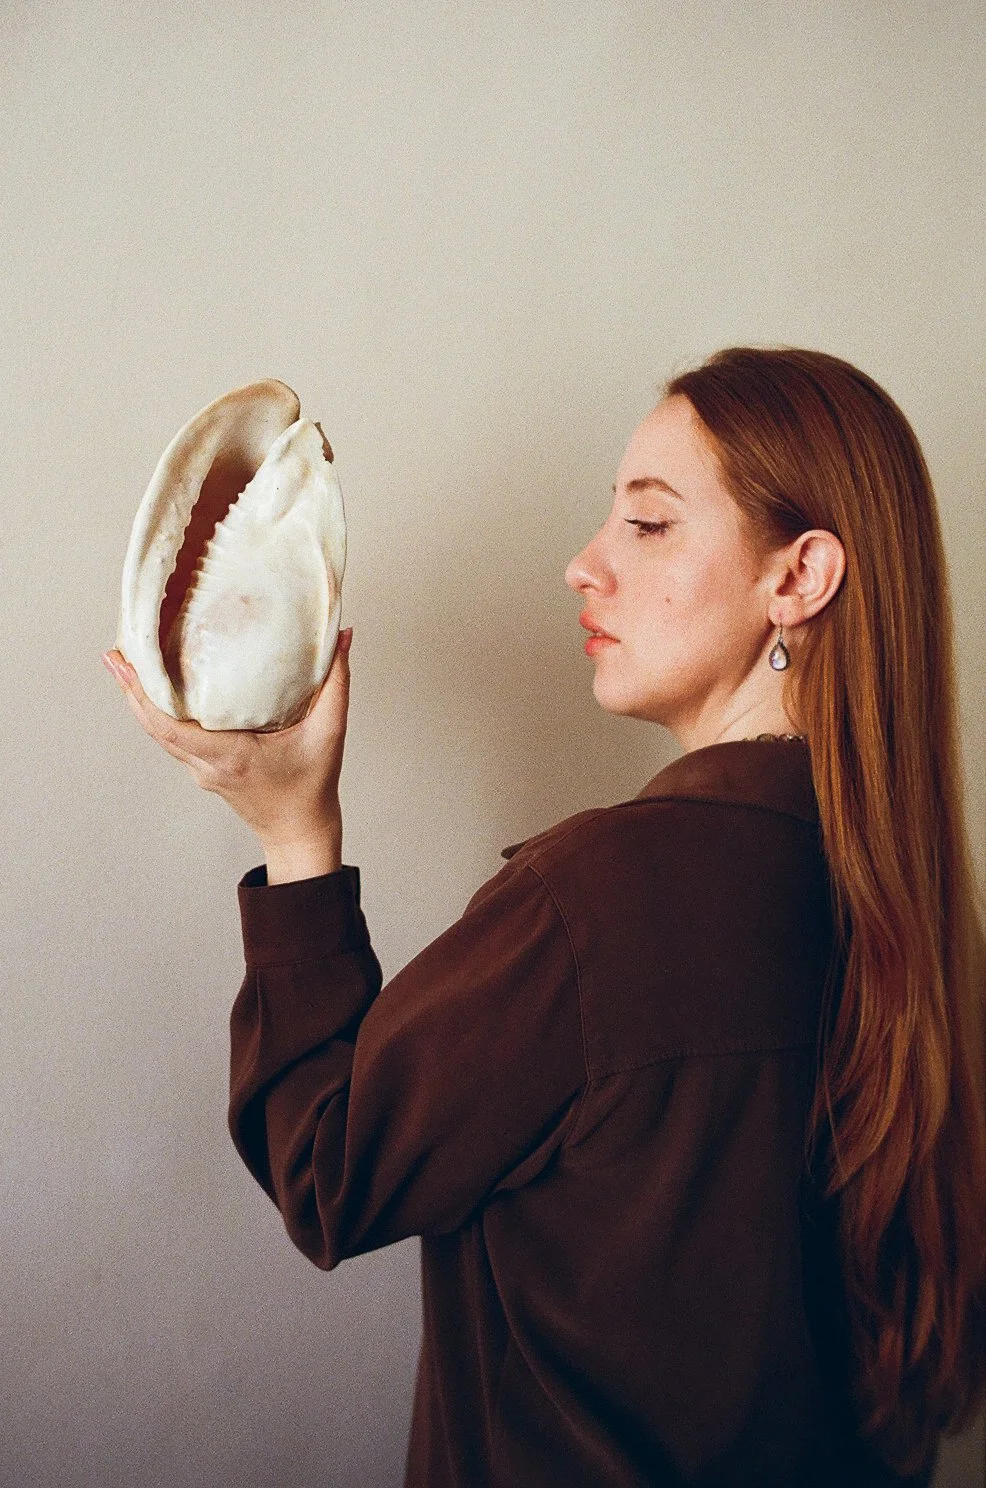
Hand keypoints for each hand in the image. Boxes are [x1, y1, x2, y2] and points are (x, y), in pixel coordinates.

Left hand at [102, 630, 352, 867]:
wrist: (299, 833)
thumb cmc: (313, 787)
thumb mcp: (330, 734)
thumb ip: (337, 684)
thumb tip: (342, 636)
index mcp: (229, 755)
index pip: (168, 725)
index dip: (141, 693)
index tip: (123, 663)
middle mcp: (206, 765)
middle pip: (153, 726)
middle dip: (130, 688)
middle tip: (115, 652)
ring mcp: (201, 771)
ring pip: (158, 733)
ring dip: (140, 700)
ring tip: (127, 663)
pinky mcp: (204, 771)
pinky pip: (172, 739)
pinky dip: (157, 713)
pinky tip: (156, 690)